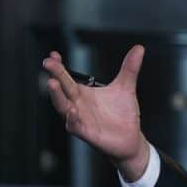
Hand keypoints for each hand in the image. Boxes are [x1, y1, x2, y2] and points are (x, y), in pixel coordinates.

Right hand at [41, 46, 149, 180]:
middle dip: (55, 75)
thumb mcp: (126, 87)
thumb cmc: (122, 114)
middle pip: (62, 89)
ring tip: (52, 83)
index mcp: (83, 93)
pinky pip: (75, 126)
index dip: (59, 67)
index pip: (67, 78)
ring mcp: (81, 119)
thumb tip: (139, 48)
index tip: (53, 55)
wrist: (131, 138)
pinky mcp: (87, 133)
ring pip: (63, 107)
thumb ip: (130, 68)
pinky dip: (72, 119)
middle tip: (48, 63)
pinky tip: (72, 111)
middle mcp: (78, 105)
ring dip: (57, 96)